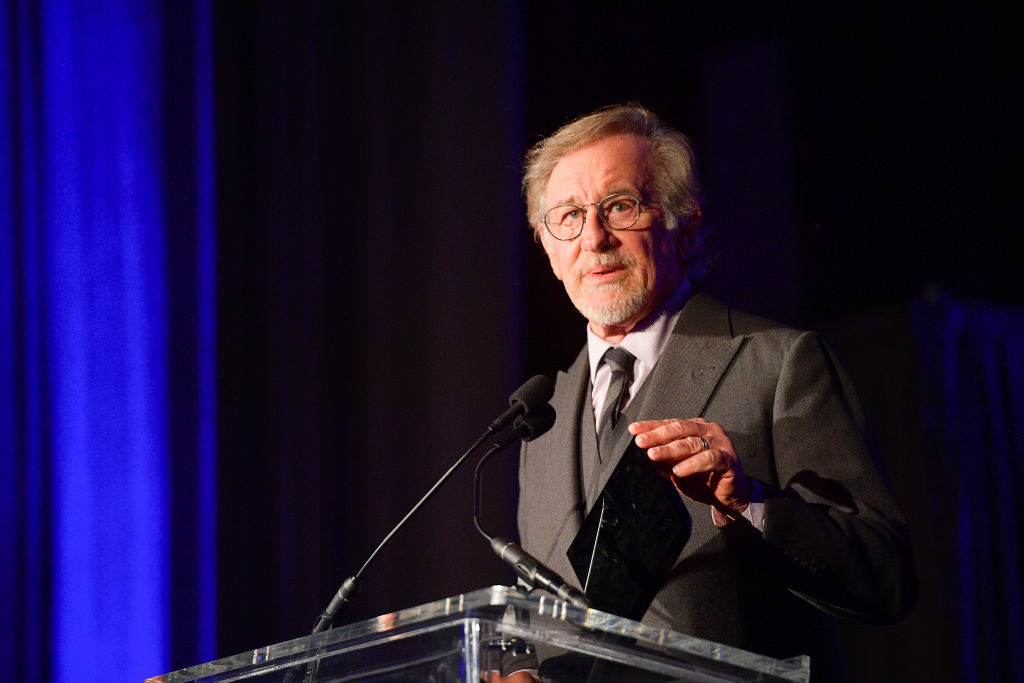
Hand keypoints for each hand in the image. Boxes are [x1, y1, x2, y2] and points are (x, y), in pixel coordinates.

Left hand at [629, 418, 751, 514]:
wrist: (728, 496)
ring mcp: (719, 442)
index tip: (634, 430)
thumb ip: (664, 458)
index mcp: (694, 428)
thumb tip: (646, 451)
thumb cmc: (703, 479)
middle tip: (641, 442)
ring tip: (654, 455)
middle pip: (679, 428)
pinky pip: (709, 458)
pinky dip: (692, 464)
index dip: (651, 426)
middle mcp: (707, 430)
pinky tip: (678, 470)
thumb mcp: (677, 467)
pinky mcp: (728, 458)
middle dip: (657, 435)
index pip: (670, 424)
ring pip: (692, 442)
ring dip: (670, 449)